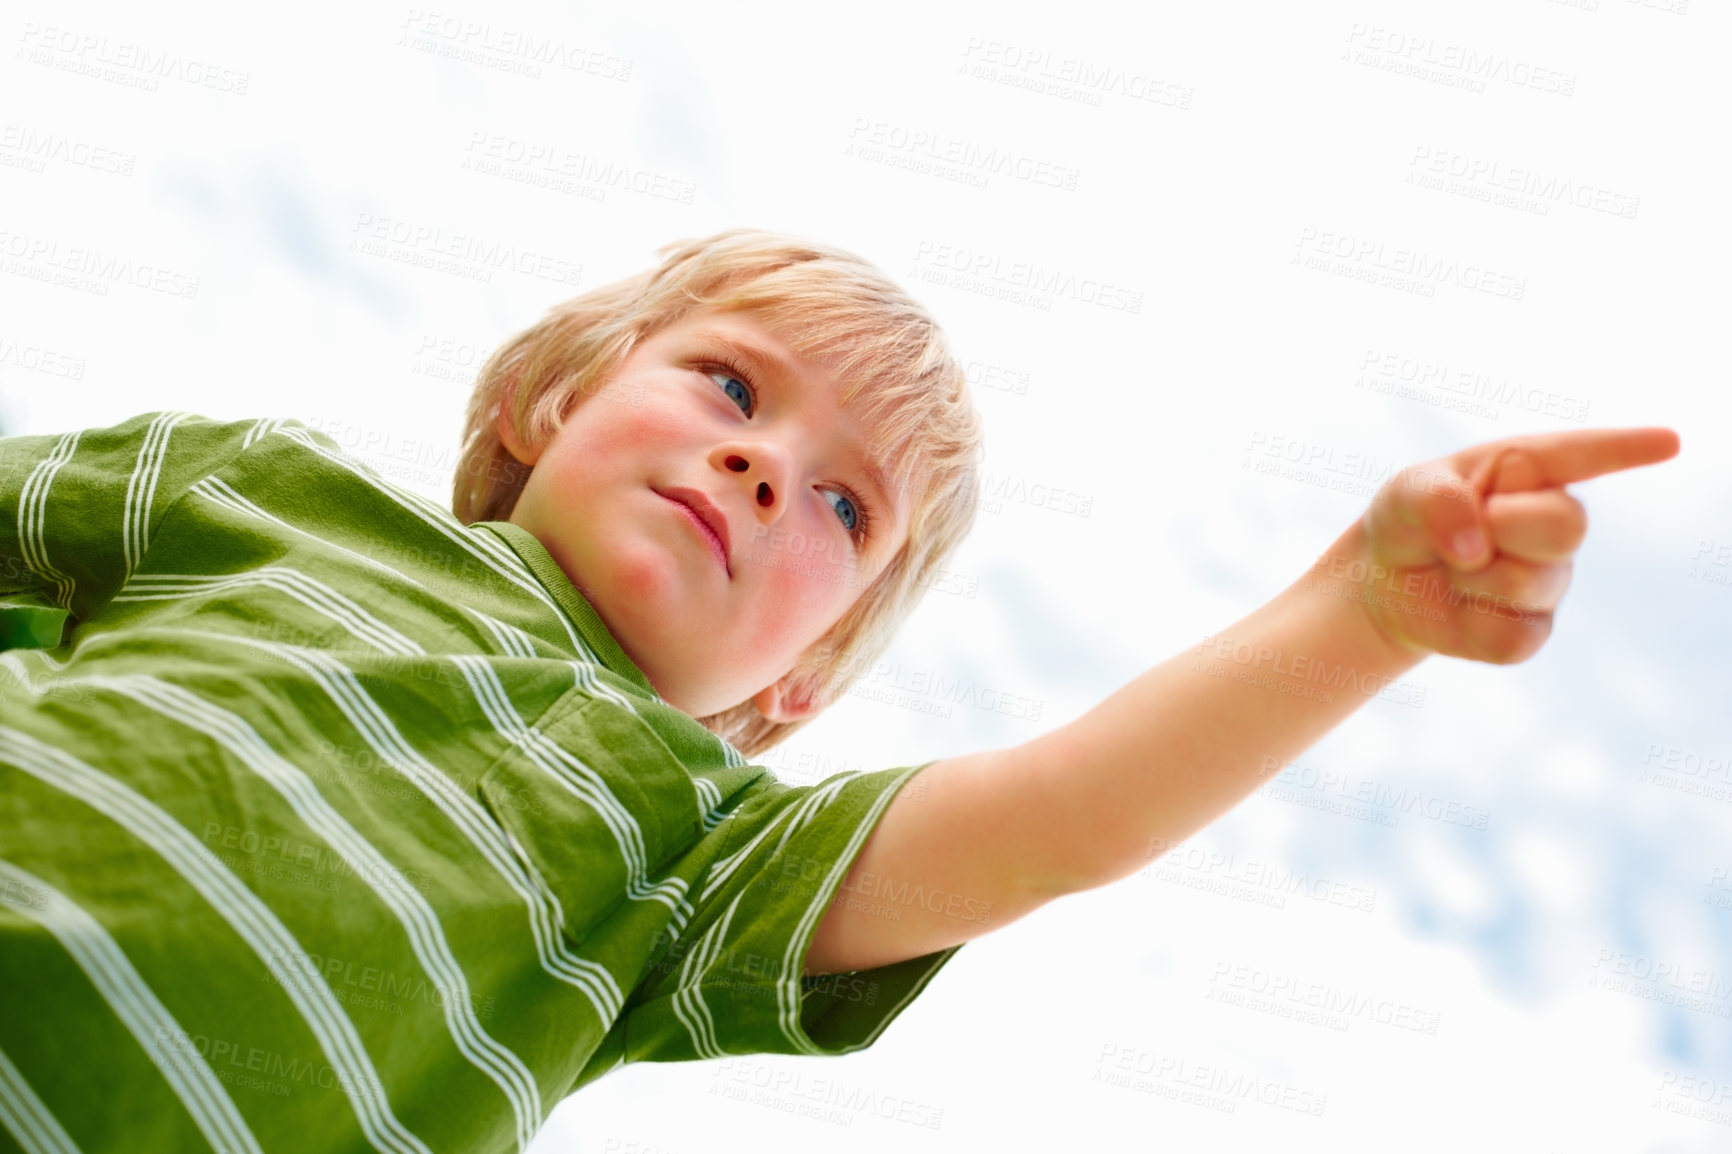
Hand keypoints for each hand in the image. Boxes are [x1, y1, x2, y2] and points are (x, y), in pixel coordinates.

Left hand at [1348, 427, 1679, 663]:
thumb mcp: (1405, 493)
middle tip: (1462, 532)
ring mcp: (1550, 578)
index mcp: (1526, 471)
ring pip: (1530, 583)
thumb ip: (1436, 501)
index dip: (1624, 449)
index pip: (1582, 456)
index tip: (1669, 441)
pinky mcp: (1532, 631)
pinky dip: (1470, 622)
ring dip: (1470, 577)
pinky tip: (1461, 606)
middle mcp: (1552, 521)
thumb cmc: (1410, 521)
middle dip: (1504, 528)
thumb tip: (1474, 548)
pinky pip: (1512, 636)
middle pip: (1567, 525)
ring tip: (1453, 567)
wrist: (1386, 581)